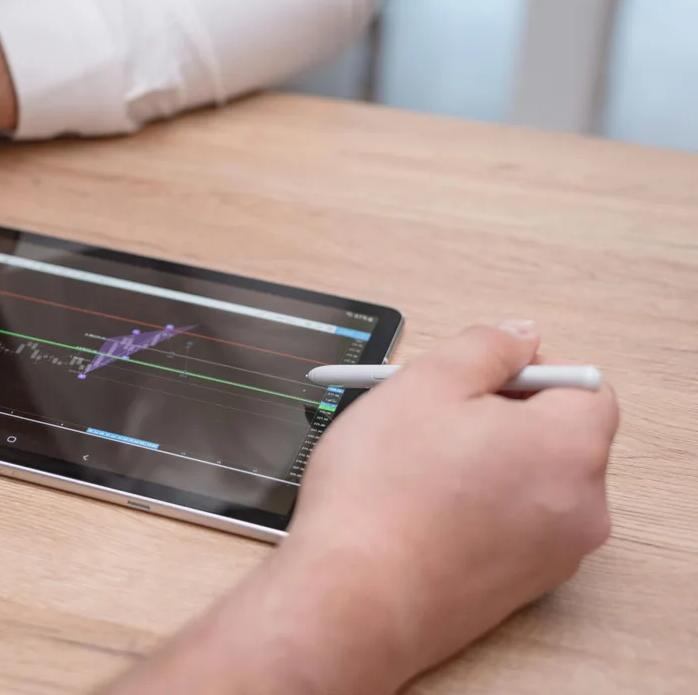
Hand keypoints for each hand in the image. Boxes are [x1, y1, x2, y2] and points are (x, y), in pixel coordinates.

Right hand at [280, 320, 618, 690]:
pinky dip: (477, 506)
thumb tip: (519, 337)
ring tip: (416, 466)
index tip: (475, 375)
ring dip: (485, 461)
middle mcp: (580, 507)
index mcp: (569, 447)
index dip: (529, 369)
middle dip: (502, 416)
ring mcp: (554, 555)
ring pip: (531, 481)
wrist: (352, 598)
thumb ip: (484, 347)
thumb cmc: (381, 493)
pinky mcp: (520, 588)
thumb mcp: (425, 384)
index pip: (583, 386)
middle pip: (559, 435)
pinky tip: (420, 508)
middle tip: (432, 416)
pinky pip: (512, 525)